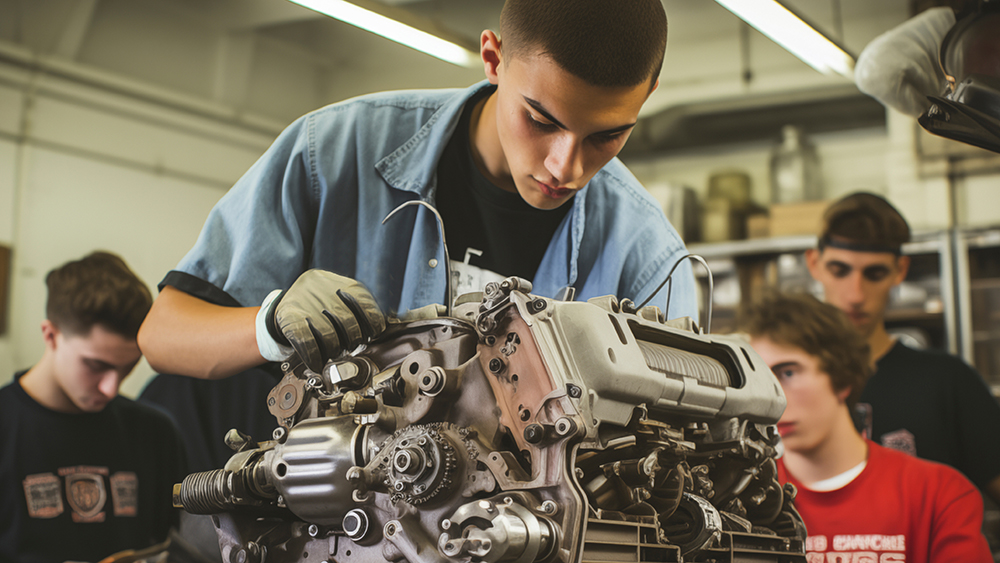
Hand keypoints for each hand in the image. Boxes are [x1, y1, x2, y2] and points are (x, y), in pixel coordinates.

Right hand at [264, 270, 384, 371]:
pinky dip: (316, 358)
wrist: (285, 305)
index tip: (370, 334)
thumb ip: (360, 308)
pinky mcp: (291, 320)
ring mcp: (307, 305)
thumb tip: (378, 328)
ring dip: (333, 351)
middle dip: (352, 340)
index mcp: (342, 284)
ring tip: (332, 351)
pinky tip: (318, 362)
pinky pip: (309, 346)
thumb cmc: (321, 305)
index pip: (367, 305)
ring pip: (330, 338)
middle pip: (349, 324)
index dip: (372, 324)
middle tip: (349, 345)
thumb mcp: (342, 297)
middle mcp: (325, 290)